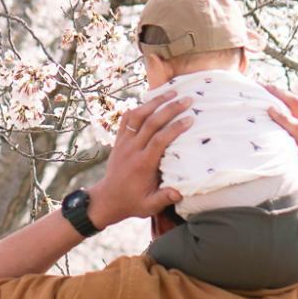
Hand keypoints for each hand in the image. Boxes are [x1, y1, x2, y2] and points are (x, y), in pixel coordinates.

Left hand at [88, 90, 191, 227]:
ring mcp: (123, 143)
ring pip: (137, 116)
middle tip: (187, 99)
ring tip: (172, 92)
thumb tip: (180, 192)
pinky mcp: (118, 140)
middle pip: (150, 123)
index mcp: (142, 164)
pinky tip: (151, 100)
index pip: (159, 140)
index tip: (190, 118)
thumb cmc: (132, 202)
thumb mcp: (149, 206)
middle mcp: (132, 150)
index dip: (175, 128)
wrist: (107, 199)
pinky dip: (138, 107)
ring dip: (154, 102)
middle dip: (169, 109)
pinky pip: (126, 119)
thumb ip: (164, 198)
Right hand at [263, 83, 297, 200]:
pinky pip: (296, 106)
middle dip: (281, 94)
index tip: (269, 109)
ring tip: (261, 84)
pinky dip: (283, 97)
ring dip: (281, 92)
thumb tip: (289, 177)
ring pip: (297, 103)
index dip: (284, 118)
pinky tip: (268, 93)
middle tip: (260, 86)